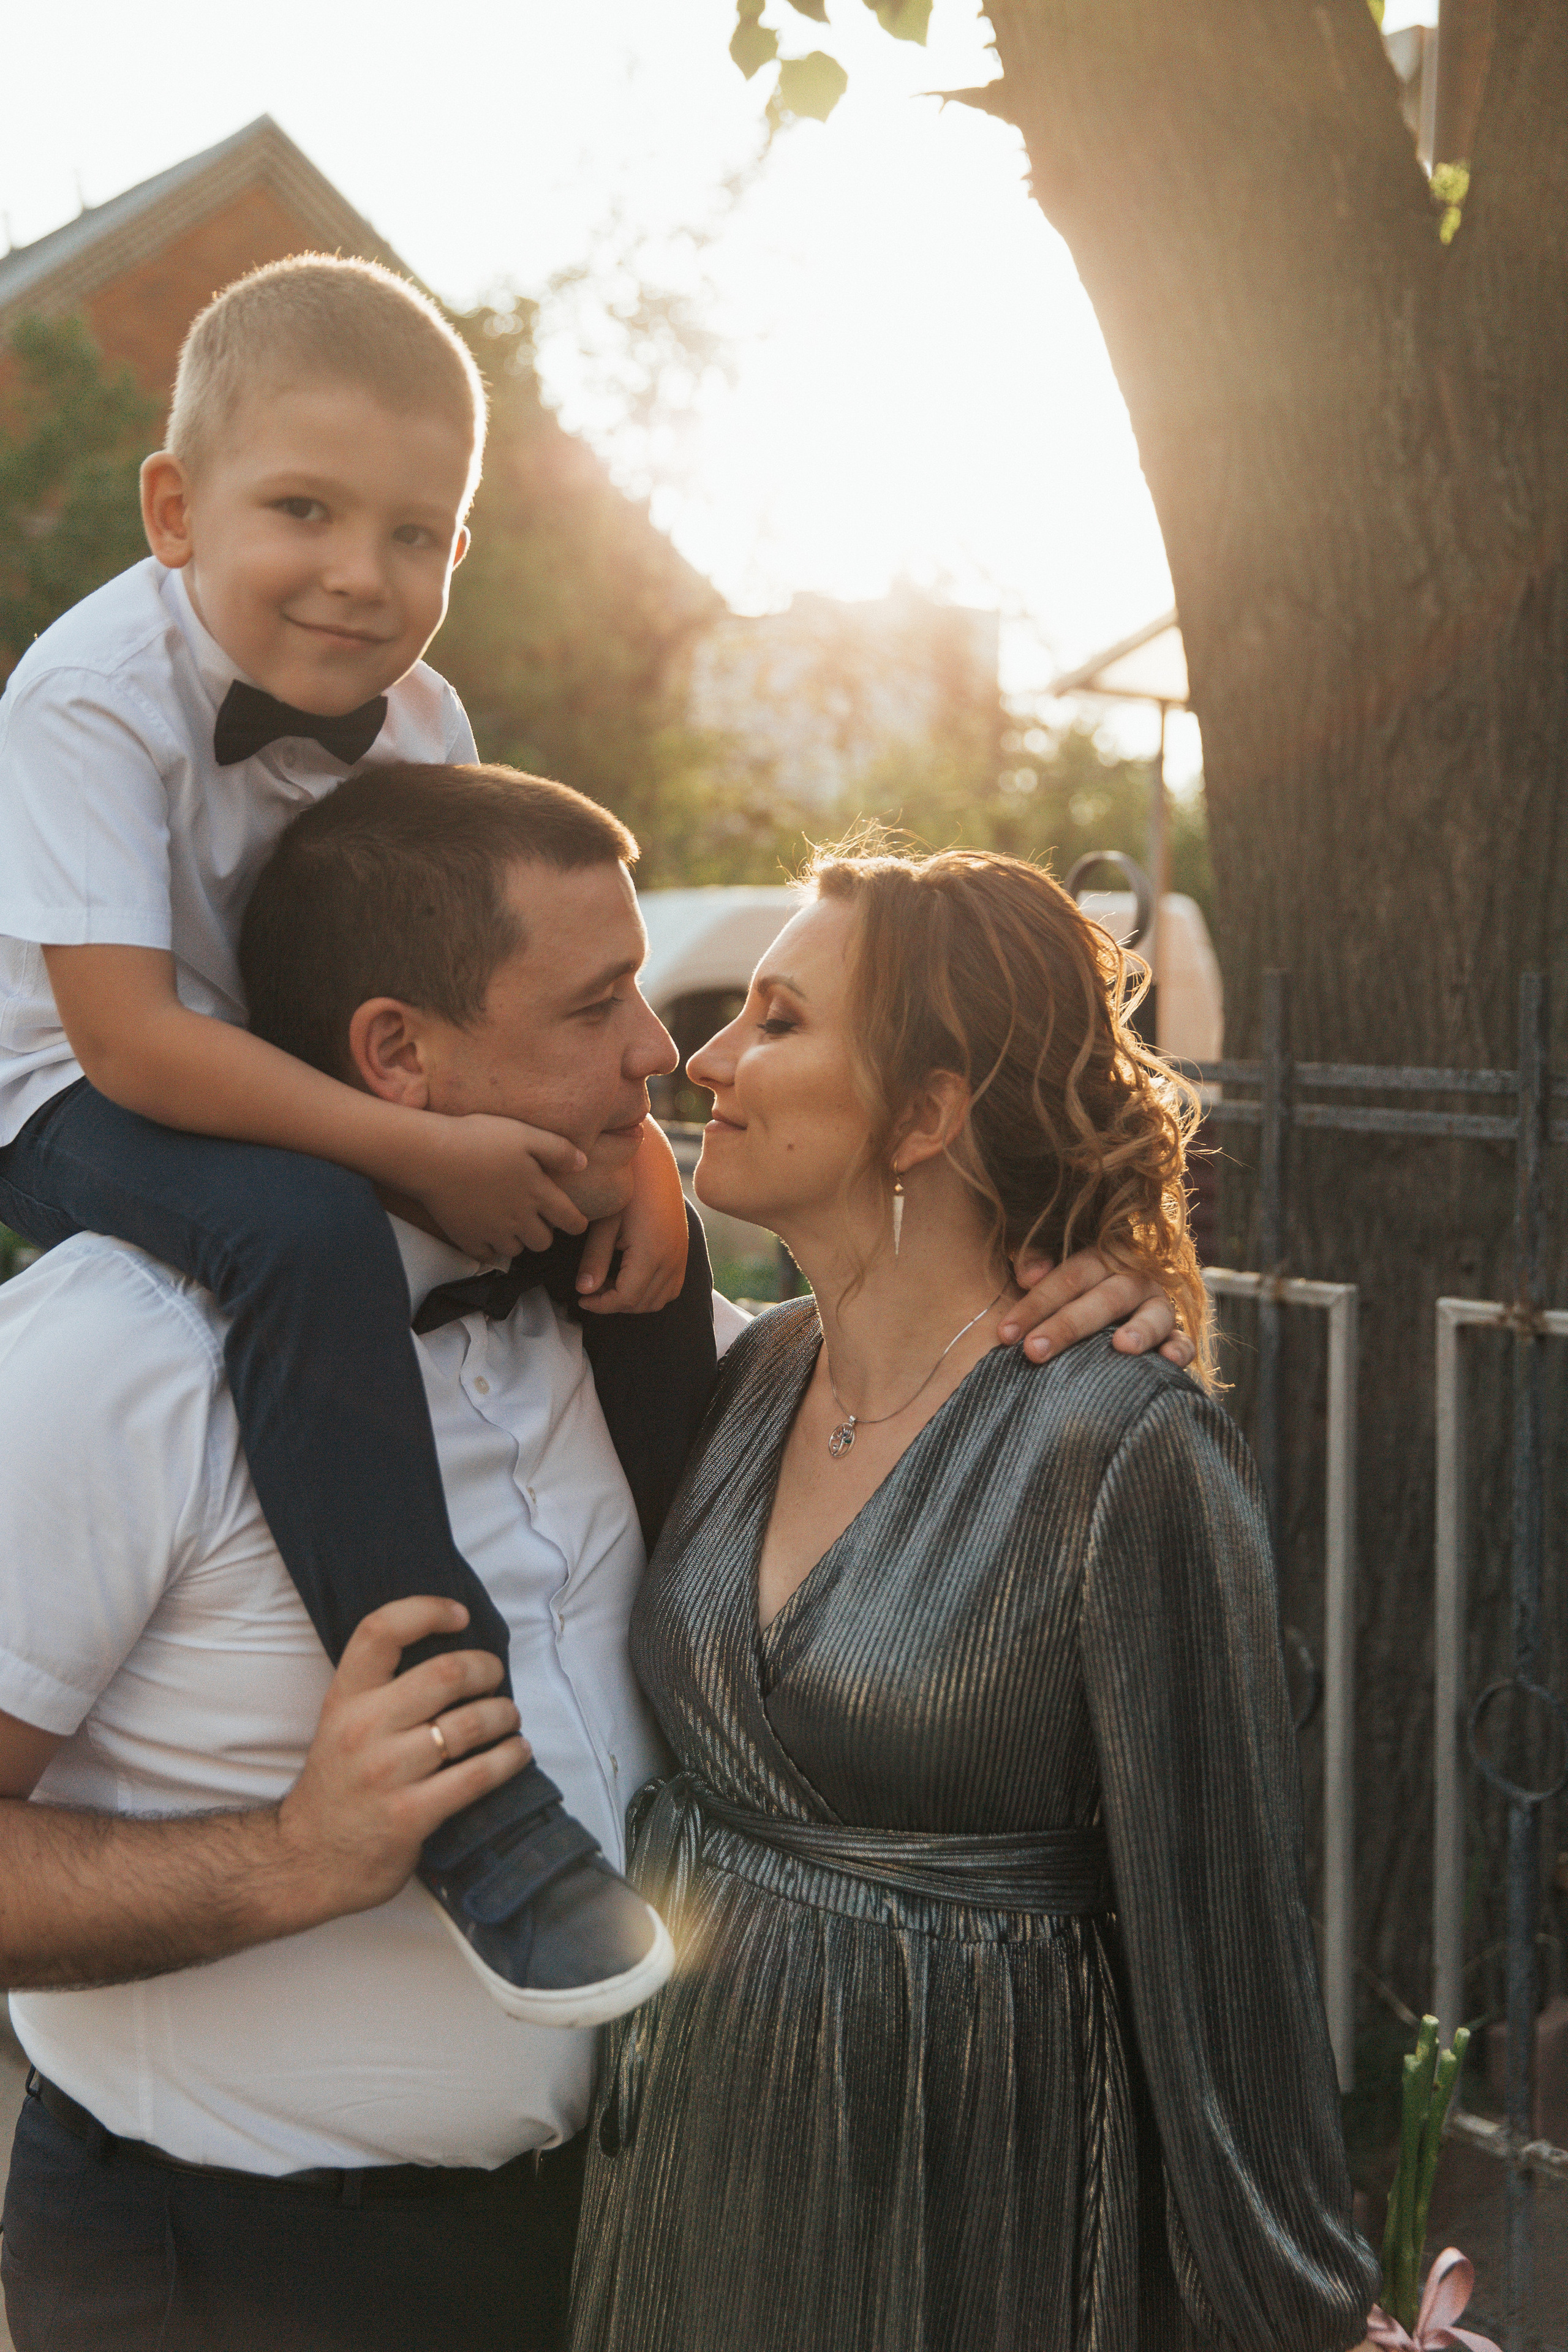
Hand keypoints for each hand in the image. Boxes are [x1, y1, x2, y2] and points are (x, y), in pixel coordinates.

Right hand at [277, 1598, 529, 1923]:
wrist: (304, 1860)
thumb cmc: (336, 1786)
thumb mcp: (341, 1724)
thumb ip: (382, 1692)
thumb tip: (452, 1661)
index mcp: (344, 1698)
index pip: (381, 1630)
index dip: (426, 1610)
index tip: (459, 1615)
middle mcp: (364, 1728)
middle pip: (445, 1673)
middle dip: (486, 1669)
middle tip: (496, 1678)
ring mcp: (387, 1772)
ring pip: (469, 1724)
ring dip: (504, 1716)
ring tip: (510, 1719)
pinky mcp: (410, 1814)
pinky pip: (477, 1775)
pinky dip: (508, 1759)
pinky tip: (517, 1753)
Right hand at [415, 1113, 587, 1260]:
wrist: (432, 1155)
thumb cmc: (480, 1139)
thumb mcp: (525, 1134)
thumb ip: (558, 1150)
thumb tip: (583, 1164)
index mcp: (537, 1195)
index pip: (571, 1221)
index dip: (577, 1223)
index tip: (575, 1221)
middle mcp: (519, 1219)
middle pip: (544, 1242)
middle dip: (544, 1232)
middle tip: (535, 1217)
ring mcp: (492, 1232)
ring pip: (516, 1251)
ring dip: (518, 1240)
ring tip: (509, 1221)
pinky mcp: (467, 1239)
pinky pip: (486, 1256)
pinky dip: (490, 1247)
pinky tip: (485, 1229)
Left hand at [577, 1120, 689, 1314]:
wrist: (654, 1164)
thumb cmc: (626, 1188)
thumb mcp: (605, 1223)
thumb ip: (594, 1259)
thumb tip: (584, 1290)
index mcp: (651, 1253)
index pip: (626, 1298)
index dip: (601, 1304)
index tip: (581, 1298)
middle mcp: (671, 1259)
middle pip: (642, 1303)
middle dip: (614, 1304)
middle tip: (591, 1291)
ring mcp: (680, 1257)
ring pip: (659, 1300)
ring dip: (633, 1301)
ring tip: (609, 1284)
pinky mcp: (682, 1252)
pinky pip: (671, 1288)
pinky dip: (651, 1293)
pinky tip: (629, 1277)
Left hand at [998, 1249, 1194, 1368]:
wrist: (1110, 1307)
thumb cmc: (1067, 1295)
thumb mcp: (1051, 1274)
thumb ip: (1034, 1262)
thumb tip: (1026, 1274)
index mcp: (1100, 1259)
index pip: (1067, 1277)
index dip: (1034, 1304)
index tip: (1005, 1334)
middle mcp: (1132, 1279)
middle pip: (1103, 1298)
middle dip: (1067, 1325)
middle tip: (1034, 1351)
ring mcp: (1157, 1306)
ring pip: (1152, 1314)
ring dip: (1140, 1330)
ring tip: (1121, 1347)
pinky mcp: (1174, 1334)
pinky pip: (1184, 1341)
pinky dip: (1179, 1350)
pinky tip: (1169, 1361)